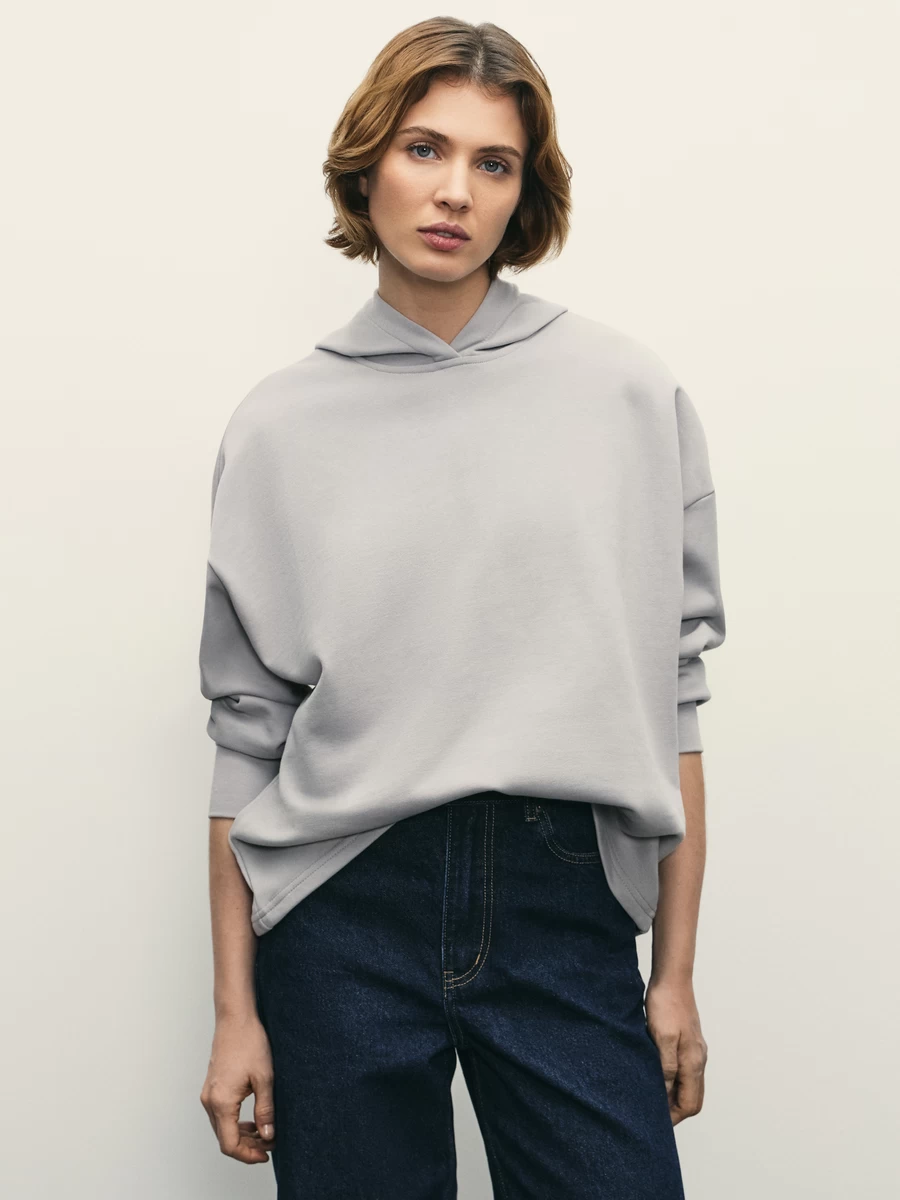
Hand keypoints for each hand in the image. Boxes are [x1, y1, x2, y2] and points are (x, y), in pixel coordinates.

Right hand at [200, 1011, 276, 1162]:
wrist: (235, 1019)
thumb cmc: (250, 1042)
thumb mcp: (265, 1078)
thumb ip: (266, 1110)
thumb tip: (268, 1135)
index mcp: (222, 1102)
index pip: (230, 1144)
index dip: (248, 1155)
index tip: (266, 1154)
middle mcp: (210, 1101)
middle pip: (225, 1138)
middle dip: (248, 1146)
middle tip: (271, 1144)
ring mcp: (209, 1094)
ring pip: (222, 1128)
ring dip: (242, 1135)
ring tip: (265, 1133)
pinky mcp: (212, 1087)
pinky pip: (221, 1115)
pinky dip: (236, 1123)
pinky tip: (253, 1120)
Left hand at [644, 975, 707, 1123]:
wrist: (672, 978)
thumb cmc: (665, 1005)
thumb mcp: (661, 1036)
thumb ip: (666, 1066)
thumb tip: (666, 1092)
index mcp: (693, 1061)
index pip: (690, 1103)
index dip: (674, 1116)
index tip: (656, 1122)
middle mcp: (698, 1059)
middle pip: (693, 1098)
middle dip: (676, 1110)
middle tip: (654, 1115)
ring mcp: (696, 1050)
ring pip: (690, 1085)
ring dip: (675, 1096)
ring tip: (653, 1098)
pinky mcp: (689, 1042)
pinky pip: (686, 1071)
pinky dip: (675, 1081)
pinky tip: (659, 1076)